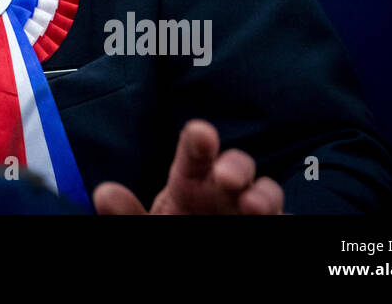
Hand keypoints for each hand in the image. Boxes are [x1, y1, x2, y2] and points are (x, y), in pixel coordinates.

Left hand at [93, 119, 283, 213]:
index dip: (198, 141)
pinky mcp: (273, 229)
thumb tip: (105, 192)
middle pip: (237, 167)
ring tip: (254, 206)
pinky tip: (280, 221)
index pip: (194, 155)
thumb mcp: (148, 227)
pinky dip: (285, 218)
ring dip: (265, 194)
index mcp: (190, 183)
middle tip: (226, 177)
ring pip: (267, 193)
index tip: (200, 131)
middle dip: (236, 166)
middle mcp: (225, 192)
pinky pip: (286, 221)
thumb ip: (128, 213)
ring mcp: (252, 211)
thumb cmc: (173, 232)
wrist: (198, 259)